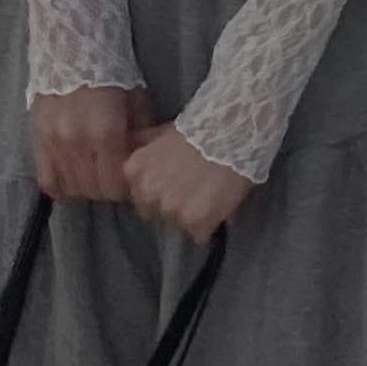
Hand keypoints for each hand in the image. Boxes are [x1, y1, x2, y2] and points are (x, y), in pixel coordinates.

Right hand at [31, 84, 148, 205]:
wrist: (73, 47)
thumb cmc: (112, 73)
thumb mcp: (138, 102)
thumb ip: (141, 138)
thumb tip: (143, 166)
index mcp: (106, 133)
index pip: (115, 185)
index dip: (126, 189)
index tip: (130, 181)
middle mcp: (77, 142)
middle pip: (94, 190)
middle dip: (108, 189)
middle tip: (115, 178)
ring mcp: (53, 142)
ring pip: (71, 187)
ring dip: (87, 188)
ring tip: (96, 176)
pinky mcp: (37, 138)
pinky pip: (47, 180)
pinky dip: (62, 186)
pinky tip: (73, 179)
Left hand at [123, 121, 253, 245]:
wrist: (231, 135)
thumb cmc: (201, 129)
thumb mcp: (162, 132)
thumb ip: (146, 146)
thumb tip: (136, 147)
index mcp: (135, 171)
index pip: (140, 198)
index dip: (160, 194)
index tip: (176, 187)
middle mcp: (147, 193)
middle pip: (157, 215)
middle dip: (173, 208)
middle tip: (195, 193)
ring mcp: (170, 209)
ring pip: (179, 226)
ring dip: (193, 218)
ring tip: (211, 200)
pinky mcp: (194, 222)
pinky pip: (200, 236)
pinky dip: (210, 227)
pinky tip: (220, 210)